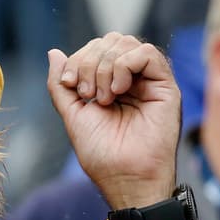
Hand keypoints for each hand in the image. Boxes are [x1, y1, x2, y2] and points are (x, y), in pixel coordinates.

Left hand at [47, 33, 180, 209]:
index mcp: (110, 84)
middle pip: (109, 41)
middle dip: (89, 60)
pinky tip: (118, 90)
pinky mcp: (166, 87)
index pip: (95, 48)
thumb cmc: (102, 154)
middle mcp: (131, 79)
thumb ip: (61, 84)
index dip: (78, 59)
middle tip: (85, 91)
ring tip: (103, 97)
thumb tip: (54, 53)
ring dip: (105, 65)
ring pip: (126, 43)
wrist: (125, 178)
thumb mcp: (72, 113)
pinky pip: (147, 53)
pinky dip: (125, 65)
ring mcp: (149, 82)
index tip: (69, 84)